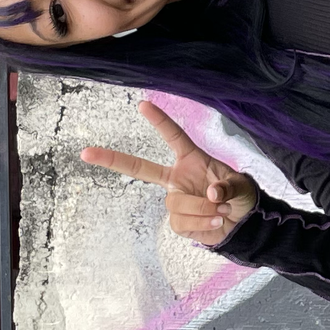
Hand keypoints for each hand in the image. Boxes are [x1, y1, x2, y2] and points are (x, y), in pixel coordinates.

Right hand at [79, 100, 257, 247]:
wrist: (243, 224)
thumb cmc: (240, 196)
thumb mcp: (242, 186)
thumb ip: (229, 187)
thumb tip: (211, 194)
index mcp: (191, 160)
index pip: (173, 137)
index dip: (160, 121)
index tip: (143, 104)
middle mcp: (177, 179)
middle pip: (139, 168)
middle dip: (112, 159)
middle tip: (86, 152)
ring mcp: (175, 200)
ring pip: (176, 203)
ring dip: (202, 209)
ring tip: (222, 211)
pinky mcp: (177, 221)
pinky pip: (182, 223)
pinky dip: (202, 224)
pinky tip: (216, 222)